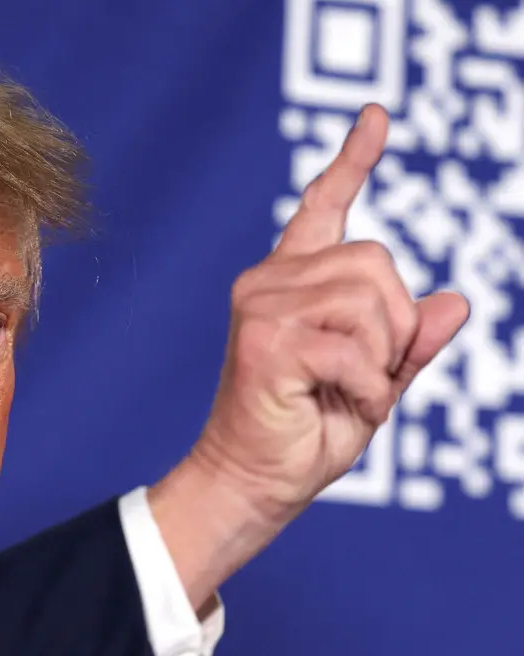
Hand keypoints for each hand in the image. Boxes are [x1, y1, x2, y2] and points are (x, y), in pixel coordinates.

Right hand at [149, 104, 469, 606]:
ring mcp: (261, 305)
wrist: (255, 483)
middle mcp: (269, 281)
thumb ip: (410, 342)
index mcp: (292, 283)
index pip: (324, 207)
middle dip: (396, 325)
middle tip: (368, 375)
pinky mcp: (264, 338)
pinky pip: (356, 347)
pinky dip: (369, 389)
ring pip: (371, 297)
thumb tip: (456, 301)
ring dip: (382, 358)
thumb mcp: (377, 383)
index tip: (377, 116)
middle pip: (376, 260)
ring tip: (348, 391)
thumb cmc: (306, 432)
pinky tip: (338, 407)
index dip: (353, 161)